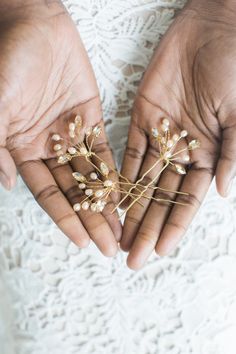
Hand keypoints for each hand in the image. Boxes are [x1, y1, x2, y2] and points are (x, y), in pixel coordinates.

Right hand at [0, 0, 120, 255]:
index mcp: (22, 151)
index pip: (48, 195)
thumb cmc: (7, 63)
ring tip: (123, 227)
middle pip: (74, 192)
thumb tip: (9, 185)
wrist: (32, 25)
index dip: (65, 220)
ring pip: (92, 176)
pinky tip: (126, 192)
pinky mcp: (90, 118)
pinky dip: (114, 171)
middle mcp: (47, 148)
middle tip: (110, 246)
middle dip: (92, 219)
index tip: (82, 243)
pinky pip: (103, 149)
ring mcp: (70, 135)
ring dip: (107, 202)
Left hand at [120, 0, 235, 268]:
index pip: (189, 200)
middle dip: (147, 227)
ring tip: (117, 236)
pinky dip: (120, 173)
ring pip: (141, 180)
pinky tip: (110, 198)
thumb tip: (223, 193)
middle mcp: (182, 150)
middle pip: (161, 197)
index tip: (160, 251)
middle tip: (132, 256)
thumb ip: (232, 152)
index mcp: (208, 154)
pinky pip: (128, 150)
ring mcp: (159, 134)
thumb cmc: (235, 68)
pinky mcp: (140, 116)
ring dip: (130, 209)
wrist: (213, 29)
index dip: (175, 225)